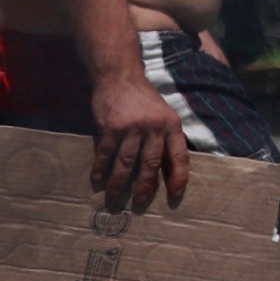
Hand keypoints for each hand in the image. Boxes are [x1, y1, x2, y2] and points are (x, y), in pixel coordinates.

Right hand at [91, 73, 189, 210]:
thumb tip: (168, 168)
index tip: (176, 195)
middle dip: (145, 186)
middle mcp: (155, 128)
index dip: (178, 177)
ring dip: (120, 182)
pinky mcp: (111, 127)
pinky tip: (98, 179)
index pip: (180, 156)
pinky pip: (106, 153)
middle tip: (140, 203)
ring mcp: (132, 127)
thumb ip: (166, 137)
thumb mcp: (164, 115)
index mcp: (172, 126)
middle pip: (151, 163)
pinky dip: (101, 168)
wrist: (120, 77)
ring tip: (115, 198)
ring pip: (127, 162)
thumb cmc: (144, 100)